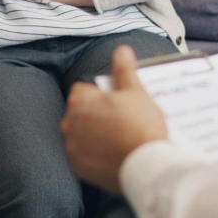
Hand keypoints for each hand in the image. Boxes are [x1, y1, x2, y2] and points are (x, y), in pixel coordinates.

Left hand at [62, 46, 167, 194]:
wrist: (147, 165)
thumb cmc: (142, 126)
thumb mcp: (136, 92)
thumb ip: (124, 70)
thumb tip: (122, 50)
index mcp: (80, 101)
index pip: (83, 90)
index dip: (100, 96)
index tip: (116, 104)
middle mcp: (69, 123)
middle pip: (79, 112)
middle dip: (94, 114)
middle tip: (120, 122)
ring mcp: (72, 147)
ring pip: (80, 134)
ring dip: (92, 134)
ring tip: (117, 140)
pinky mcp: (78, 168)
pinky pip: (82, 155)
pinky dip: (93, 154)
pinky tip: (112, 154)